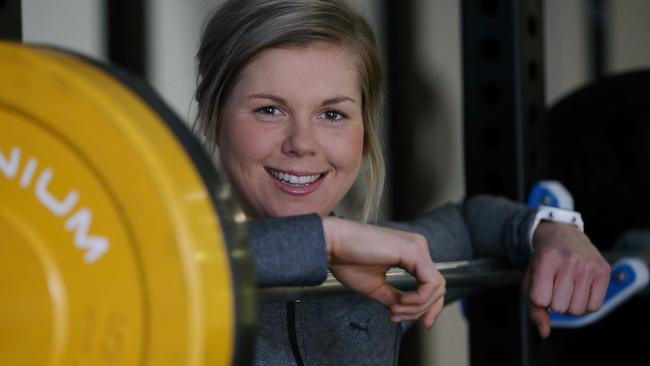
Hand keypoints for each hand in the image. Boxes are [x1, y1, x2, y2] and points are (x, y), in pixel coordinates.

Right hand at [322, 217, 445, 328]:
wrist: (332, 244)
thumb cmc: (347, 260)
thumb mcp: (377, 287)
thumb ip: (396, 298)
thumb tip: (406, 312)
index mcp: (411, 254)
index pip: (433, 284)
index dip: (430, 308)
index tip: (422, 324)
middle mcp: (418, 248)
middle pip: (437, 288)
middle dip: (420, 311)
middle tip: (395, 316)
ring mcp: (417, 248)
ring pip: (436, 288)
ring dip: (416, 307)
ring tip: (394, 310)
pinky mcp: (414, 251)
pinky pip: (429, 283)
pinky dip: (417, 299)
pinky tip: (399, 302)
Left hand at [524, 222, 610, 337]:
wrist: (561, 235)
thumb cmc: (543, 262)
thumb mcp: (531, 279)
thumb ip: (534, 308)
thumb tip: (544, 332)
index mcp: (546, 260)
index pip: (541, 300)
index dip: (539, 298)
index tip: (541, 285)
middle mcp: (569, 261)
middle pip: (561, 308)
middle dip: (555, 302)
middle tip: (555, 285)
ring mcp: (588, 265)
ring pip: (578, 310)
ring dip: (571, 305)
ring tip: (568, 287)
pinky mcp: (603, 270)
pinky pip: (595, 307)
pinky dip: (586, 304)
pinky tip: (581, 288)